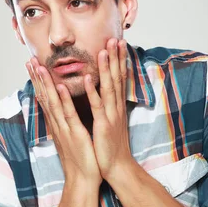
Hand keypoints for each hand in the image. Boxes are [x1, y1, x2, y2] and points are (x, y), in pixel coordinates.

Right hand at [26, 57, 101, 187]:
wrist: (83, 180)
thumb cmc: (81, 160)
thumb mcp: (72, 138)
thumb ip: (67, 124)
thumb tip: (63, 113)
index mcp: (58, 125)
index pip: (46, 99)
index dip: (39, 82)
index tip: (33, 66)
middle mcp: (58, 125)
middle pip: (45, 98)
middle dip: (37, 78)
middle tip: (29, 59)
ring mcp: (64, 129)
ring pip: (53, 103)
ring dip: (46, 84)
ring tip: (39, 66)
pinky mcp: (75, 135)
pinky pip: (69, 115)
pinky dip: (64, 100)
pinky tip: (60, 87)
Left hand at [84, 38, 133, 180]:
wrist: (117, 167)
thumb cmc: (110, 147)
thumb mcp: (109, 123)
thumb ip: (107, 108)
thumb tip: (103, 95)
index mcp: (115, 107)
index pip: (119, 79)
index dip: (118, 61)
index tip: (117, 43)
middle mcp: (115, 108)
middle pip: (117, 78)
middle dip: (116, 58)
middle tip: (115, 38)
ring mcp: (110, 116)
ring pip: (109, 88)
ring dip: (106, 68)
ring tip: (103, 50)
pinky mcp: (103, 125)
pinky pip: (97, 106)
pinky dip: (92, 91)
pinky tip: (88, 77)